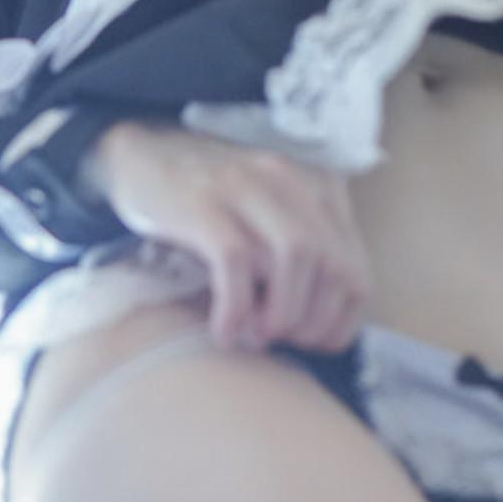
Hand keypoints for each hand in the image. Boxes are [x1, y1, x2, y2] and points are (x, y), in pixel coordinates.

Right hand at [85, 121, 372, 354]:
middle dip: (314, 321)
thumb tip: (321, 329)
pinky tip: (224, 330)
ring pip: (295, 256)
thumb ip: (305, 256)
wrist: (145, 156)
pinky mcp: (202, 202)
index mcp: (318, 186)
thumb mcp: (272, 218)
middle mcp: (289, 180)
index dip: (340, 320)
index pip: (357, 268)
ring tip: (258, 336)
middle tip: (284, 343)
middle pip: (333, 265)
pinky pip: (236, 261)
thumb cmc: (216, 203)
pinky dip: (237, 307)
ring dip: (283, 313)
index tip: (312, 345)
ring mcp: (245, 186)